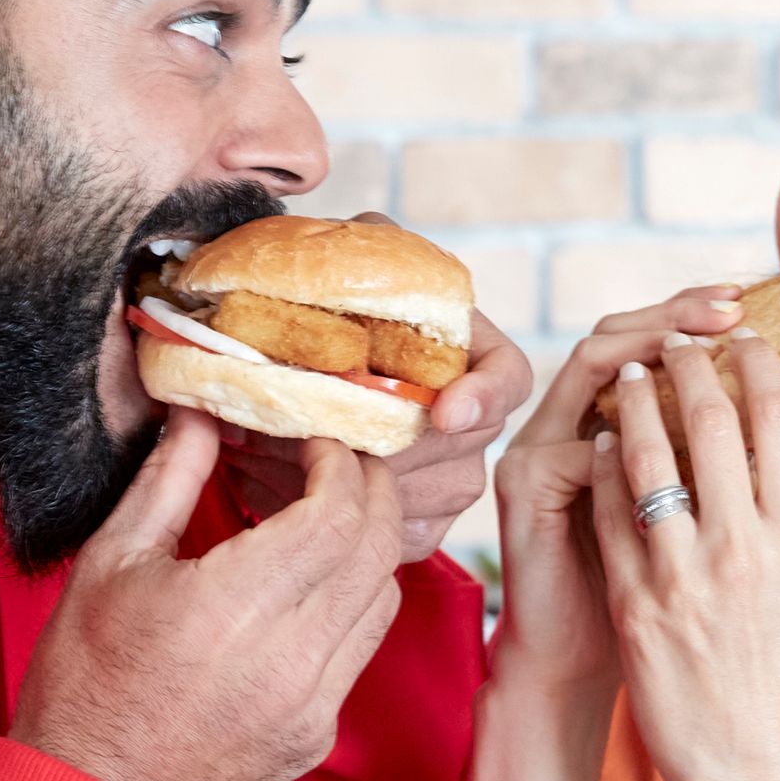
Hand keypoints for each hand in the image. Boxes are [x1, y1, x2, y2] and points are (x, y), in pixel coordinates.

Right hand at [13, 410, 405, 780]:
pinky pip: (360, 652)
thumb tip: (199, 414)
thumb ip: (167, 480)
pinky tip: (312, 588)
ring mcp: (311, 706)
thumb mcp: (110, 563)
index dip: (339, 463)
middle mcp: (288, 659)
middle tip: (340, 464)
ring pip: (384, 600)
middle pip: (378, 549)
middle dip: (371, 492)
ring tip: (331, 519)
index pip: (338, 512)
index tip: (318, 441)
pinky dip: (353, 605)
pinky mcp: (316, 736)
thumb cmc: (83, 682)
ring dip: (369, 548)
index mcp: (232, 606)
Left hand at [215, 221, 537, 562]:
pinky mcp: (419, 524)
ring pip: (419, 496)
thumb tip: (369, 243)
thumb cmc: (313, 307)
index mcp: (467, 349)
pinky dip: (339, 519)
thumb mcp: (341, 259)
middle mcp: (471, 417)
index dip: (485, 396)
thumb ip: (364, 247)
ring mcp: (451, 476)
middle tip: (311, 431)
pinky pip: (395, 537)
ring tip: (277, 450)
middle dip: (384, 446)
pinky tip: (289, 484)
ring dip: (352, 480)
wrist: (271, 374)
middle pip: (457, 450)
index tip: (446, 412)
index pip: (508, 378)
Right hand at [488, 288, 747, 696]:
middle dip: (679, 313)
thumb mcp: (694, 523)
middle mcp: (569, 422)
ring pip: (591, 360)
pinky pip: (578, 437)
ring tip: (701, 340)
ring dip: (650, 344)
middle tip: (733, 306)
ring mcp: (539, 446)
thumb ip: (714, 468)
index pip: (648, 340)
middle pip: (618, 331)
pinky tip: (668, 419)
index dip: (696, 317)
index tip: (754, 309)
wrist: (575, 663)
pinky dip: (624, 427)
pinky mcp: (523, 483)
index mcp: (609, 425)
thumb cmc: (650, 603)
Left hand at [588, 332, 779, 780]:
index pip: (779, 420)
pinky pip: (610, 513)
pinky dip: (602, 467)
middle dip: (690, 363)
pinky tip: (597, 443)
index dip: (757, 364)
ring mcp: (687, 575)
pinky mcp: (638, 604)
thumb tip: (771, 443)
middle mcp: (747, 547)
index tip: (742, 337)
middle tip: (677, 339)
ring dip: (633, 401)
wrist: (753, 766)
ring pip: (648, 456)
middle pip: (713, 420)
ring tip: (629, 374)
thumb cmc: (779, 672)